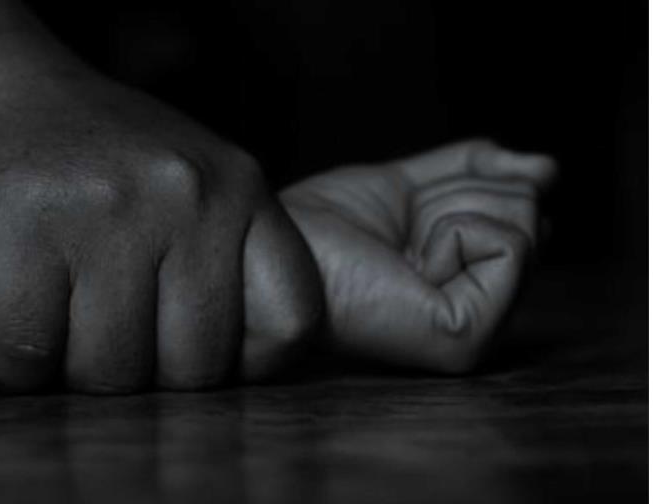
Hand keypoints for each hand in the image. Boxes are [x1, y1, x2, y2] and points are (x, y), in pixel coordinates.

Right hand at [0, 73, 321, 392]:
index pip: (290, 323)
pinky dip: (14, 364)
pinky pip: (29, 358)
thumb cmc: (97, 159)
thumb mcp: (191, 178)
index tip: (189, 344)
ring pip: (110, 374)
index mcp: (237, 186)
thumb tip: (249, 363)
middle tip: (105, 338)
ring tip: (56, 324)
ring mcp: (102, 211)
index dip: (243, 359)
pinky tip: (6, 321)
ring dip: (74, 372)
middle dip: (146, 376)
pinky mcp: (17, 235)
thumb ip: (232, 254)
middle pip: (194, 369)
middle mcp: (183, 194)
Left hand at [281, 140, 554, 372]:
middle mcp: (480, 305)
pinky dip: (452, 232)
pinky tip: (411, 265)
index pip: (520, 195)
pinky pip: (510, 243)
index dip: (458, 181)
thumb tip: (553, 171)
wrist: (276, 254)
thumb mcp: (409, 185)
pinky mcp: (469, 337)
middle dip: (453, 195)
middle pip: (527, 201)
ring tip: (400, 251)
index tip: (404, 216)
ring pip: (525, 216)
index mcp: (467, 275)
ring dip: (447, 212)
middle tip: (398, 235)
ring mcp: (480, 327)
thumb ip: (474, 173)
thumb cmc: (325, 227)